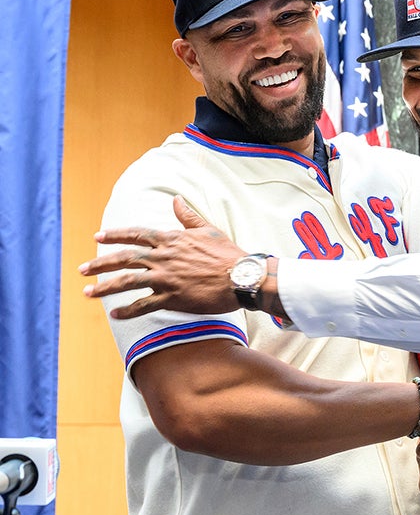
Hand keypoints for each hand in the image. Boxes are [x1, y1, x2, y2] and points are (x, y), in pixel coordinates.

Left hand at [79, 196, 245, 318]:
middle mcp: (163, 258)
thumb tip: (176, 199)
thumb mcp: (207, 230)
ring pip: (127, 282)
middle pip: (124, 258)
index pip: (136, 234)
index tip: (98, 237)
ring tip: (88, 293)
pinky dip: (128, 311)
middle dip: (100, 263)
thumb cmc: (228, 254)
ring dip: (105, 287)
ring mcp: (166, 279)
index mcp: (171, 239)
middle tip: (81, 269)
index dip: (115, 235)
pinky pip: (144, 305)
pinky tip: (115, 314)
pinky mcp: (173, 298)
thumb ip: (187, 217)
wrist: (242, 277)